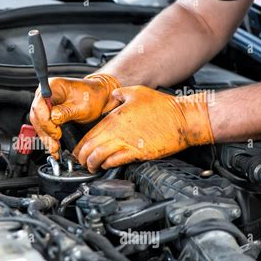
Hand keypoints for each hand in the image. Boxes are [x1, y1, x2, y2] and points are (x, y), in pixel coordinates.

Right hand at [29, 73, 120, 158]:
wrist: (96, 97)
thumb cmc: (91, 96)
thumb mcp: (82, 106)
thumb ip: (66, 112)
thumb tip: (54, 118)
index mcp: (52, 86)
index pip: (40, 105)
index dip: (46, 121)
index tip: (56, 132)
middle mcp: (45, 94)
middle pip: (37, 116)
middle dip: (45, 132)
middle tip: (54, 144)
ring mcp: (45, 103)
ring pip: (38, 123)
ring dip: (46, 137)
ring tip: (54, 148)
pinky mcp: (47, 113)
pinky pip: (43, 126)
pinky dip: (48, 136)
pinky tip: (53, 145)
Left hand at [73, 86, 214, 172]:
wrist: (183, 119)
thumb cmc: (162, 106)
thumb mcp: (136, 92)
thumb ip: (118, 94)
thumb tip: (111, 96)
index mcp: (114, 118)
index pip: (89, 135)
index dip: (80, 146)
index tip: (78, 152)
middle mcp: (117, 131)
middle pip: (90, 148)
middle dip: (82, 158)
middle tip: (81, 162)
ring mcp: (127, 143)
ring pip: (100, 157)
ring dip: (92, 164)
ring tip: (91, 167)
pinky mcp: (138, 153)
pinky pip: (116, 161)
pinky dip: (108, 165)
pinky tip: (106, 165)